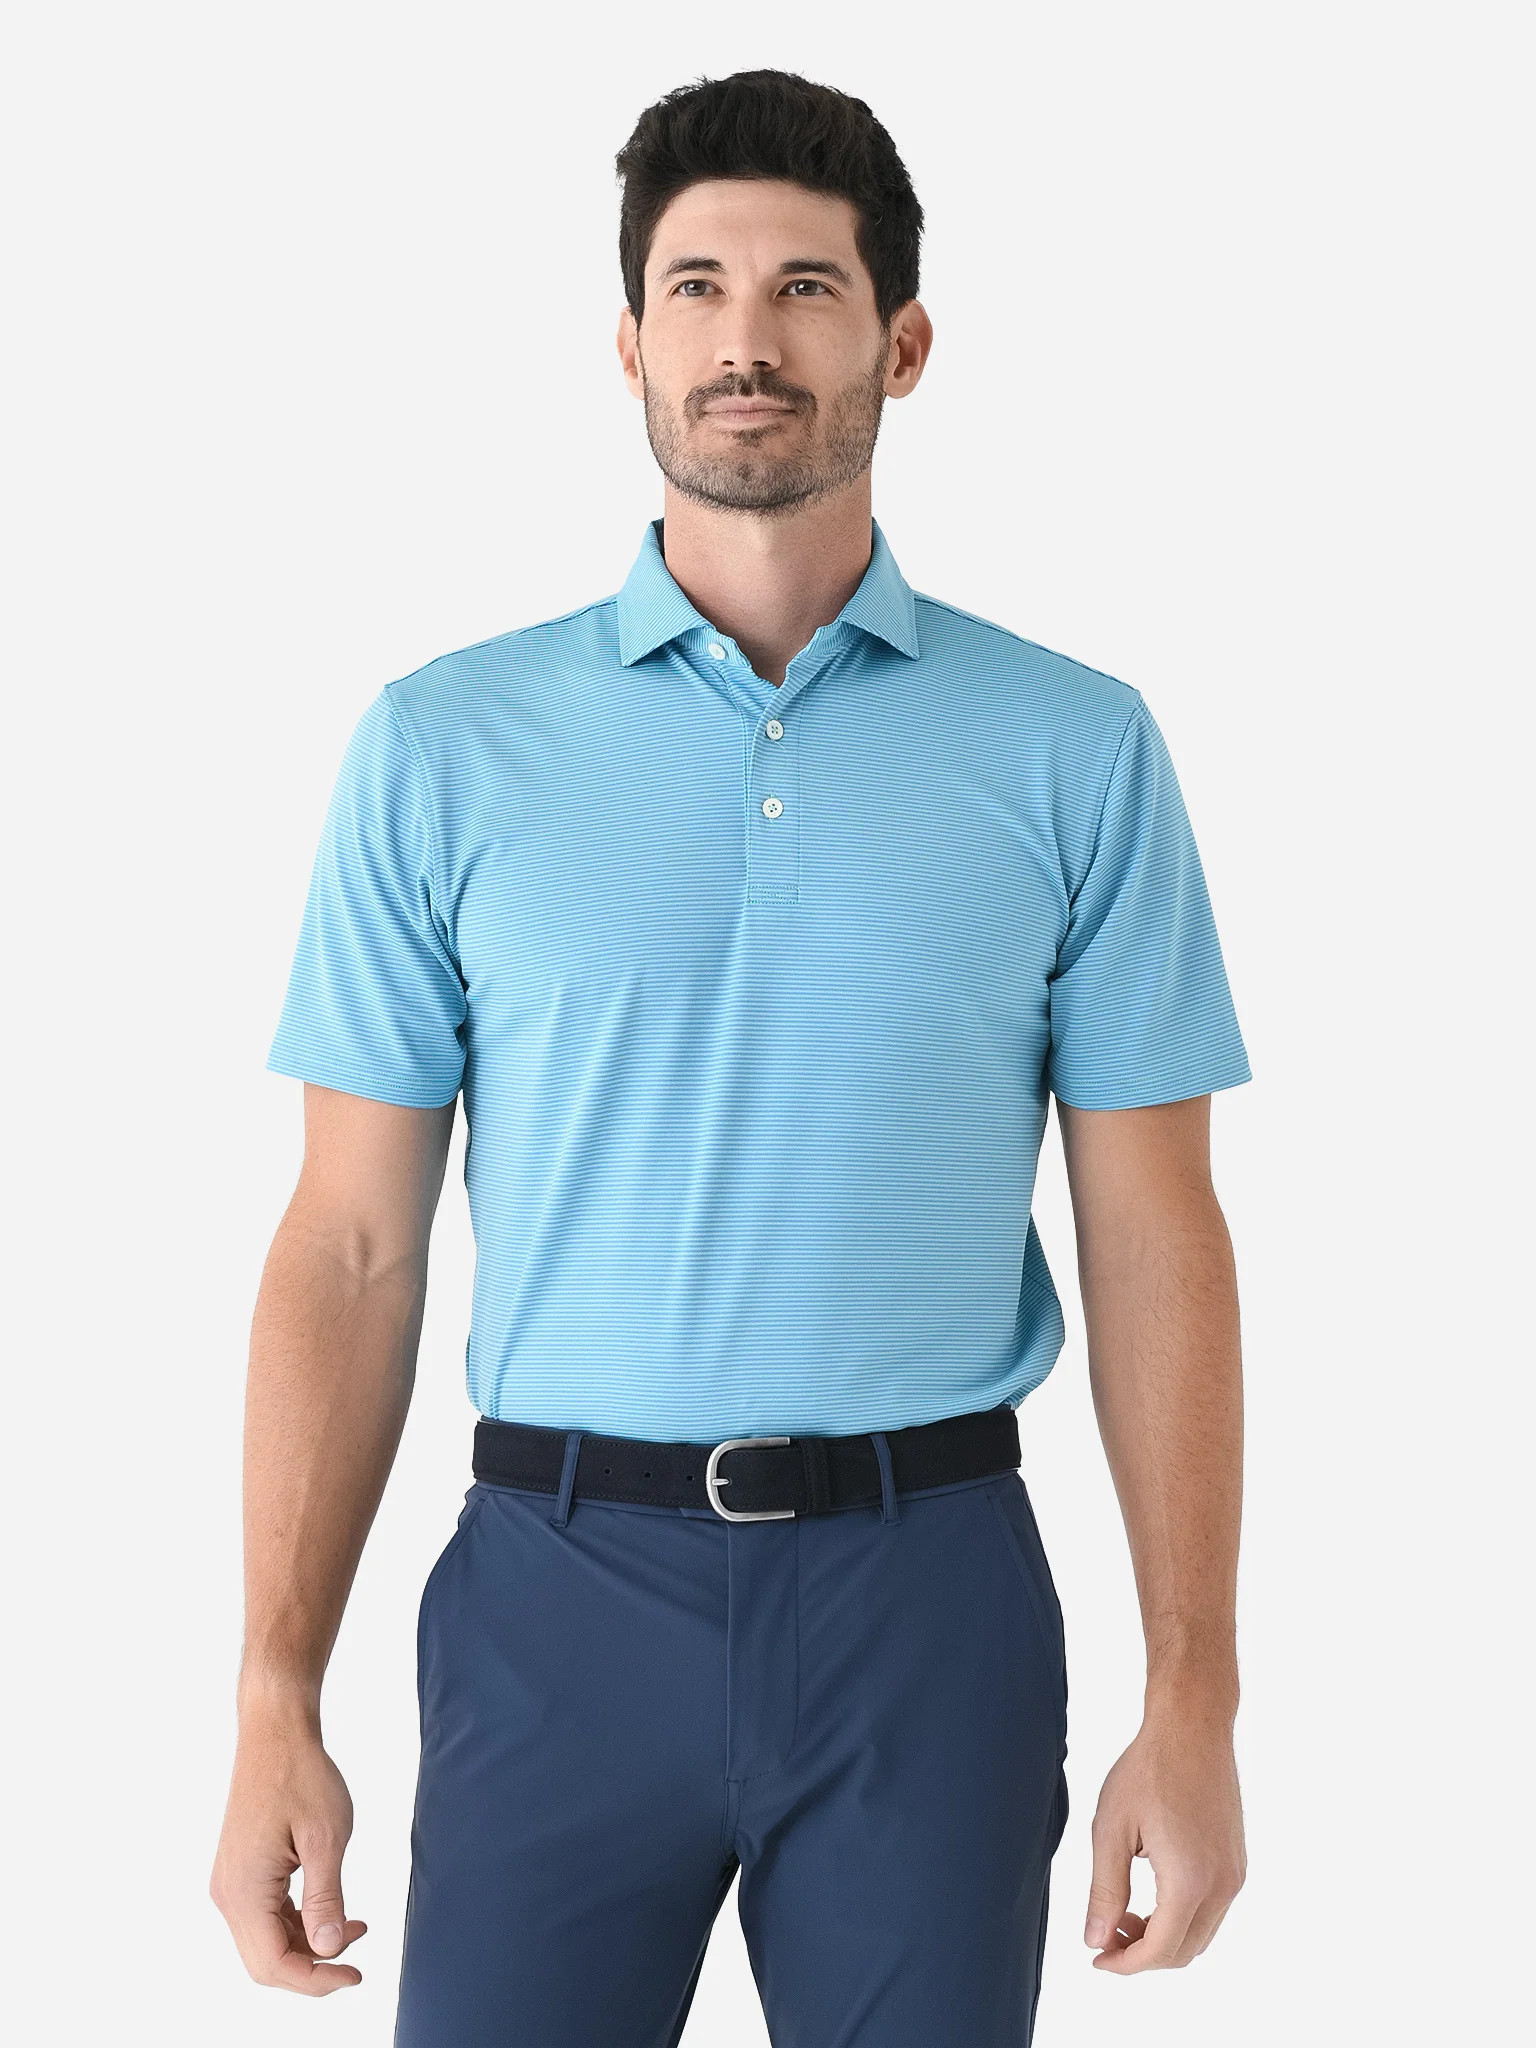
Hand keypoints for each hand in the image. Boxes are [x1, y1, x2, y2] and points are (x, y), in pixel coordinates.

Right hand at [210, 1717, 367, 1994]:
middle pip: (265, 1961)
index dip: (315, 1980)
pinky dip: (299, 1923)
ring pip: (266, 1941)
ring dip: (308, 1945)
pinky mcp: (242, 1871)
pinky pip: (266, 1916)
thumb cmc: (302, 1776)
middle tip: (355, 1964)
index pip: (273, 1964)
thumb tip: (329, 1950)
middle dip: (312, 1969)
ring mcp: (232, 1882)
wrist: (275, 1733)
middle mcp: (228, 1894)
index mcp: (244, 1890)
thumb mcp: (326, 1837)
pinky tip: (333, 1912)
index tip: (355, 1975)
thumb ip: (326, 1898)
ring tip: (356, 1927)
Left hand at [1083, 1701, 1245, 1972]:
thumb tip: (1096, 1940)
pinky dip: (1181, 1916)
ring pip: (1200, 1934)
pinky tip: (1150, 1889)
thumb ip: (1105, 1891)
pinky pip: (1211, 1910)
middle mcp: (1222, 1885)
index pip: (1159, 1950)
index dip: (1124, 1964)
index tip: (1096, 1957)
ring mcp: (1235, 1875)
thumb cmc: (1148, 1769)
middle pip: (1183, 1951)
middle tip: (1106, 1933)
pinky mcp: (1237, 1862)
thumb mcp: (1112, 1829)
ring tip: (1124, 1911)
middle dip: (1142, 1954)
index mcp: (1189, 1881)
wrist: (1192, 1727)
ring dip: (1163, 1936)